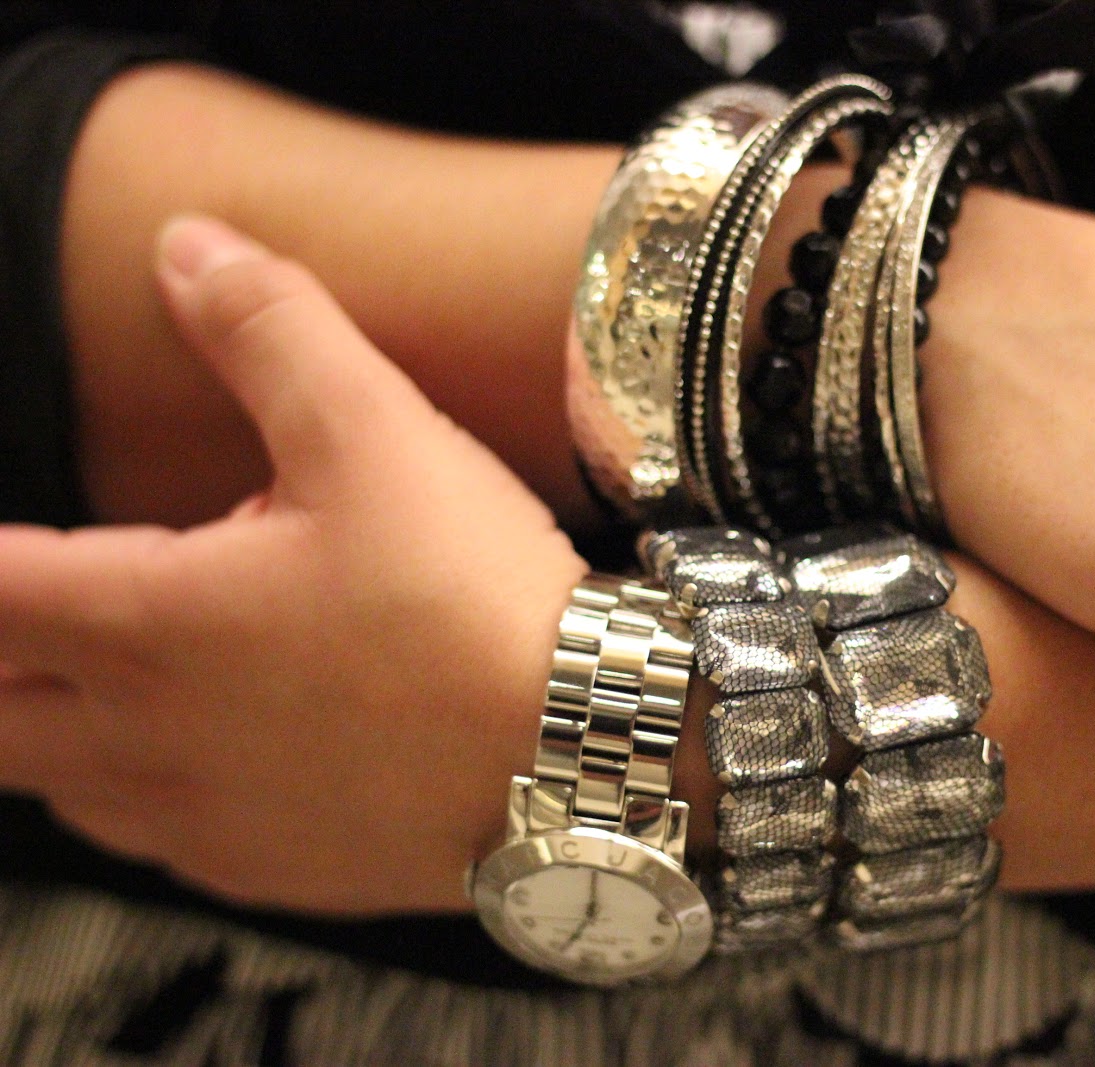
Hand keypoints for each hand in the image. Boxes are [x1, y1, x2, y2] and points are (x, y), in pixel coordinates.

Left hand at [0, 216, 585, 912]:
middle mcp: (144, 737)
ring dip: (52, 726)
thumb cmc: (473, 602)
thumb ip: (269, 330)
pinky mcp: (267, 871)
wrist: (587, 751)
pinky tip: (208, 749)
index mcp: (144, 620)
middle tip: (29, 607)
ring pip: (56, 789)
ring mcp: (202, 820)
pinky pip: (156, 842)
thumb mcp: (376, 432)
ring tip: (109, 670)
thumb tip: (187, 247)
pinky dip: (143, 792)